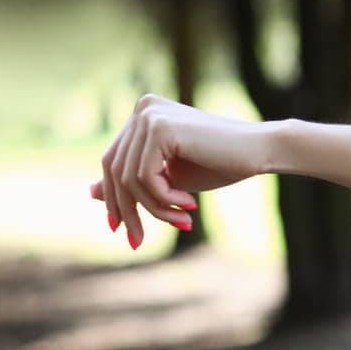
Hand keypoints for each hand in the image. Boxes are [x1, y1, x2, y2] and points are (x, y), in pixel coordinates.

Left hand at [88, 94, 272, 248]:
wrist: (260, 151)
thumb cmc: (222, 164)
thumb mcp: (170, 178)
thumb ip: (134, 181)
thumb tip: (90, 192)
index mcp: (144, 114)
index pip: (113, 162)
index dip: (114, 199)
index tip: (123, 230)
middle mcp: (143, 108)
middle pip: (114, 170)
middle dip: (126, 210)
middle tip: (137, 241)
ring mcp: (150, 115)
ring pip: (128, 177)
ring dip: (153, 208)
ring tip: (181, 221)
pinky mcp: (160, 128)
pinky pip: (144, 176)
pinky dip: (162, 199)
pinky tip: (189, 205)